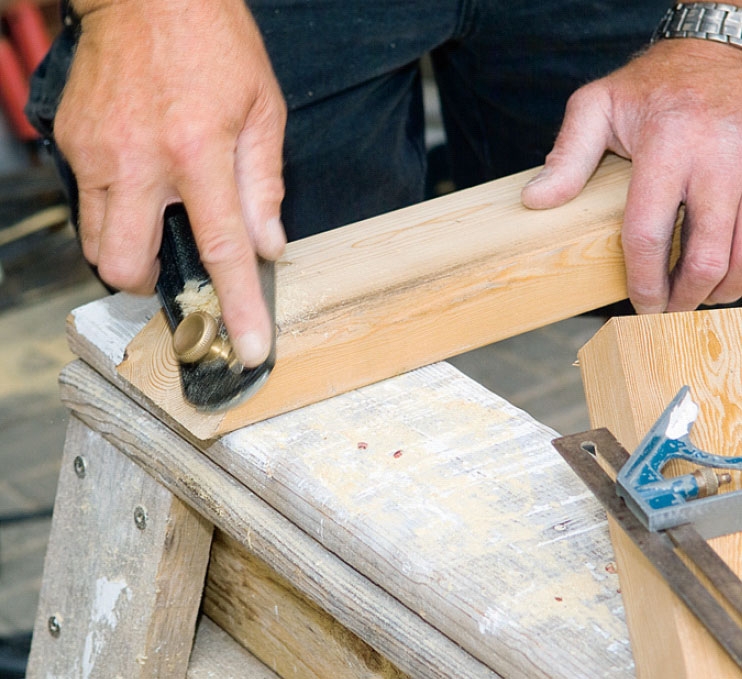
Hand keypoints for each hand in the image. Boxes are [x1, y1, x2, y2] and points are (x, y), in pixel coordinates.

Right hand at [55, 0, 285, 365]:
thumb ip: (264, 185)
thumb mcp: (262, 109)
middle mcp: (138, 160)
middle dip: (148, 283)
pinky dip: (112, 210)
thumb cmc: (213, 43)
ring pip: (95, 244)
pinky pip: (85, 203)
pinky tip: (136, 178)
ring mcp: (95, 153)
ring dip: (127, 250)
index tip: (249, 347)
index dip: (238, 306)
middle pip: (124, 266)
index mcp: (198, 151)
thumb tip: (267, 245)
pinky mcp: (70, 142)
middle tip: (172, 261)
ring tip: (154, 216)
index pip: (221, 249)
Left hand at [521, 38, 741, 313]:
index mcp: (669, 145)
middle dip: (684, 297)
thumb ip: (566, 156)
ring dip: (720, 289)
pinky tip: (725, 276)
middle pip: (707, 254)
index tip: (639, 304)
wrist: (716, 51)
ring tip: (694, 300)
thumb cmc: (650, 85)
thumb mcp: (596, 106)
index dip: (643, 279)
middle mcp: (719, 158)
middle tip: (666, 313)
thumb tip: (535, 202)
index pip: (648, 232)